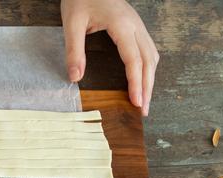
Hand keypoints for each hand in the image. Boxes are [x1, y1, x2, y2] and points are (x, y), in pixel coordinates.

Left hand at [61, 0, 158, 115]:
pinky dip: (148, 67)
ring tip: (144, 99)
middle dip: (147, 86)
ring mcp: (137, 25)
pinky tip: (143, 79)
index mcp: (121, 25)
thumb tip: (75, 77)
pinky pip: (147, 49)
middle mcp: (135, 25)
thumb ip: (74, 50)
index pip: (133, 59)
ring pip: (152, 55)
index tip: (136, 102)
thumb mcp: (71, 23)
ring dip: (150, 78)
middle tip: (143, 110)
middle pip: (149, 60)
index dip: (136, 83)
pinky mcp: (135, 26)